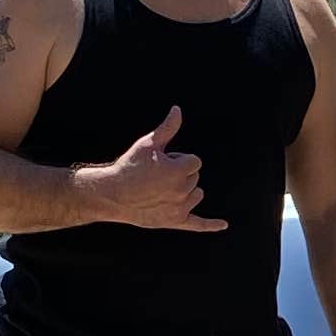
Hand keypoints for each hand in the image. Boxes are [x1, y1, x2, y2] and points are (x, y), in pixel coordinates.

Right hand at [82, 105, 224, 231]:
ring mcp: (180, 207)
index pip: (195, 161)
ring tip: (160, 191)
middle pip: (195, 178)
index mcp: (180, 171)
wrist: (112, 194)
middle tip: (155, 178)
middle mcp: (183, 190)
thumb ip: (168, 128)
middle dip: (179, 175)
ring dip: (185, 191)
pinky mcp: (175, 221)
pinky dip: (211, 225)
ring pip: (196, 195)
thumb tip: (177, 110)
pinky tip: (223, 225)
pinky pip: (198, 224)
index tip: (161, 163)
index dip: (178, 160)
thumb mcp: (148, 144)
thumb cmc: (129, 167)